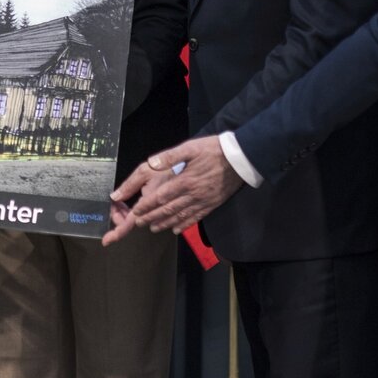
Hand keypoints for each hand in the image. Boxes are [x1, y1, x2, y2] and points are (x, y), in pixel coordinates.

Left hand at [103, 137, 238, 245]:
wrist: (241, 158)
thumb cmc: (214, 150)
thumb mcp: (191, 147)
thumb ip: (170, 156)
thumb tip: (152, 163)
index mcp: (185, 181)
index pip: (161, 197)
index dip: (147, 205)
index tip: (136, 211)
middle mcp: (193, 194)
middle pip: (168, 209)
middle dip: (152, 217)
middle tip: (139, 223)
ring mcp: (203, 201)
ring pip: (181, 216)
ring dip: (165, 223)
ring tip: (153, 228)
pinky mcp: (212, 204)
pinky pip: (196, 217)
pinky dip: (184, 224)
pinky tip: (176, 229)